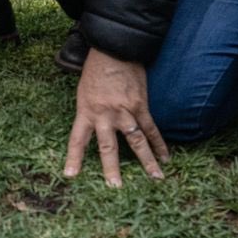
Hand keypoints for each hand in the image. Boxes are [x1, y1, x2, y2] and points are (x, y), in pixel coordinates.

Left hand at [63, 49, 168, 186]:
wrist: (114, 50)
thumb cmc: (95, 69)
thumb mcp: (83, 92)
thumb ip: (90, 112)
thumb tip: (95, 128)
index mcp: (86, 111)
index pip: (77, 140)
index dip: (74, 158)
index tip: (71, 176)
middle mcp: (104, 115)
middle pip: (108, 148)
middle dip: (111, 169)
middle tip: (115, 187)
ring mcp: (124, 112)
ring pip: (136, 142)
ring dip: (147, 162)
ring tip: (155, 179)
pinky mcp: (141, 106)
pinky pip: (151, 129)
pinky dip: (160, 144)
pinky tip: (166, 158)